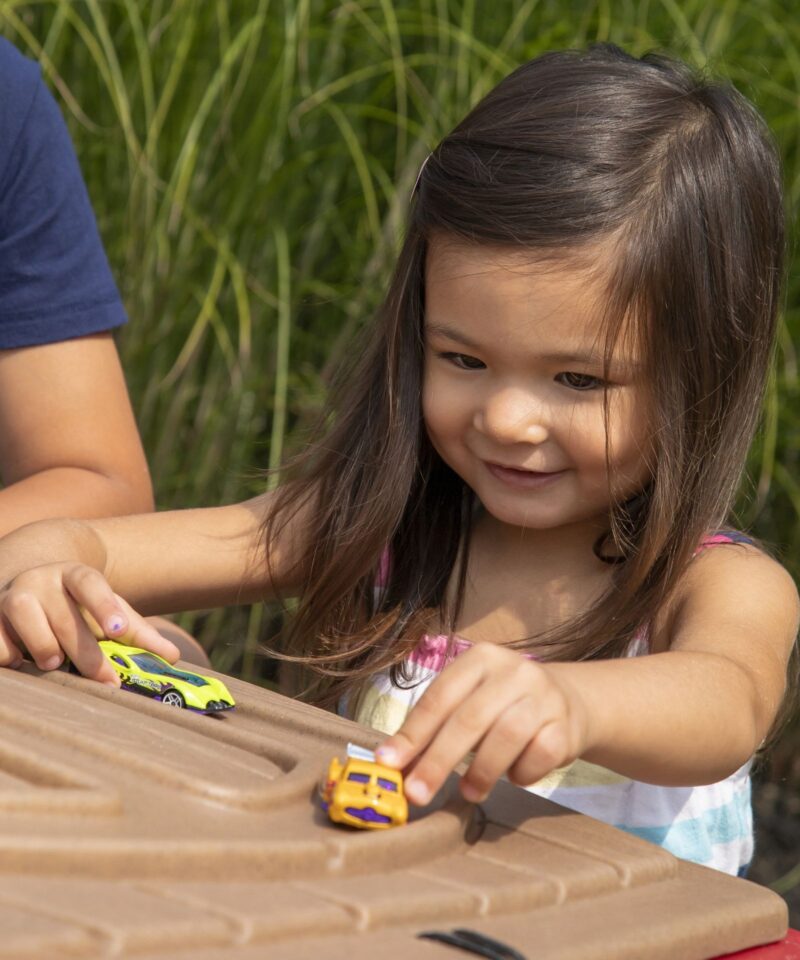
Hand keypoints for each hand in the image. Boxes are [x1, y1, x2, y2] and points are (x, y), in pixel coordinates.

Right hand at [0, 562, 179, 684]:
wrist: (31, 582)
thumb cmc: (78, 606)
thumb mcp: (107, 611)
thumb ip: (137, 632)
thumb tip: (172, 657)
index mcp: (74, 575)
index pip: (90, 582)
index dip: (104, 604)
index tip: (117, 629)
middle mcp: (41, 579)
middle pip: (64, 613)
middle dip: (84, 650)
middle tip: (103, 679)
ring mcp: (11, 595)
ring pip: (23, 613)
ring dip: (41, 643)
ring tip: (54, 663)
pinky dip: (7, 653)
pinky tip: (19, 665)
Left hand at [375, 643, 590, 804]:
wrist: (569, 701)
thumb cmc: (503, 706)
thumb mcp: (469, 703)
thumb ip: (435, 727)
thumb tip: (394, 763)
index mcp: (480, 659)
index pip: (439, 697)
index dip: (412, 732)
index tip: (388, 763)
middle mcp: (513, 671)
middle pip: (469, 719)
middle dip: (438, 760)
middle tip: (417, 794)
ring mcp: (543, 696)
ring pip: (505, 737)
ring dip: (481, 772)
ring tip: (468, 792)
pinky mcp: (565, 725)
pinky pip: (538, 756)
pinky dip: (521, 773)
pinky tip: (513, 775)